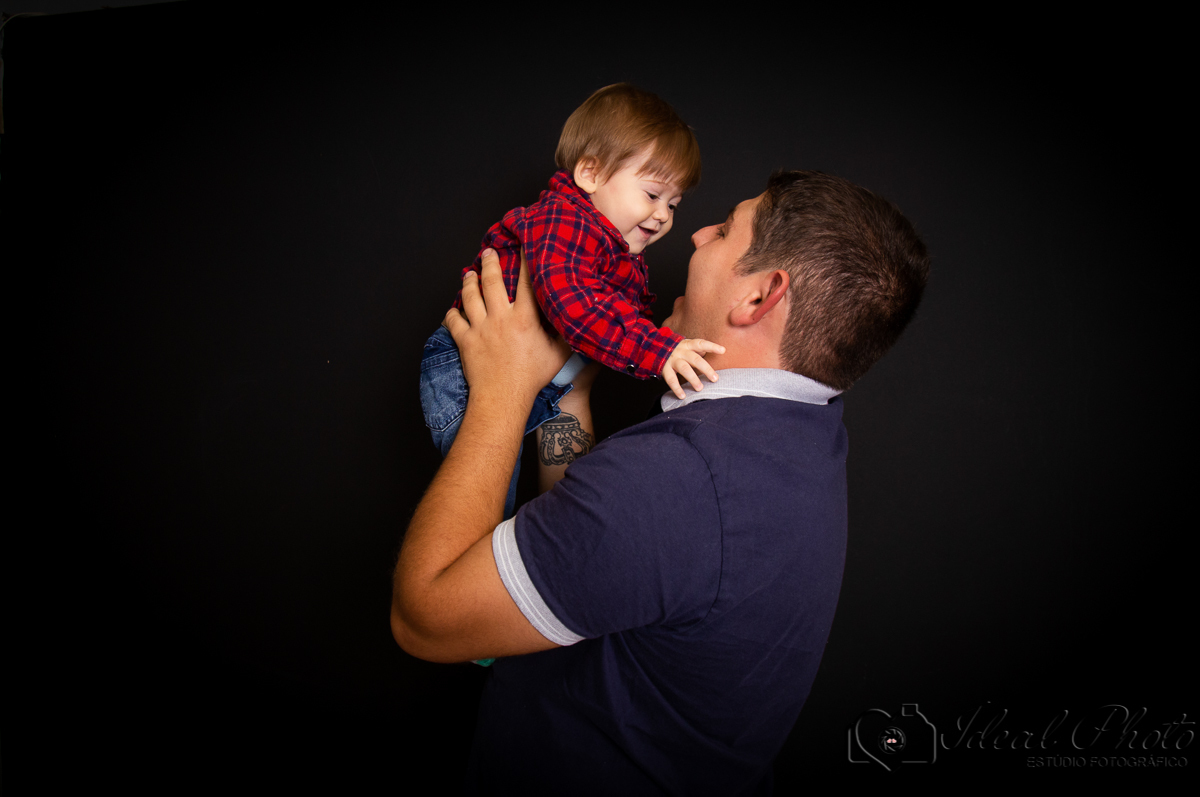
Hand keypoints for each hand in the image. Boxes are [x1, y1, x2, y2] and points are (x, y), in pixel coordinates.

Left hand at [444, 249, 570, 404]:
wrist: (503, 398)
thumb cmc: (531, 379)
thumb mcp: (557, 355)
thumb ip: (566, 335)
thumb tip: (577, 322)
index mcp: (524, 319)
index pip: (526, 282)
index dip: (526, 260)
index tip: (525, 244)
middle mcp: (500, 318)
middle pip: (491, 281)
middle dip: (489, 262)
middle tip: (489, 252)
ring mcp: (480, 328)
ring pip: (469, 296)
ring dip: (468, 282)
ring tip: (469, 273)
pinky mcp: (465, 340)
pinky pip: (453, 320)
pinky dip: (452, 312)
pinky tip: (454, 308)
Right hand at [661, 338, 724, 399]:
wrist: (655, 348)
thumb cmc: (678, 350)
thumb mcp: (688, 347)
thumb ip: (699, 350)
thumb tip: (718, 354)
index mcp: (688, 345)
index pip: (701, 343)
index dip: (712, 346)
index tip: (723, 350)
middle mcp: (681, 351)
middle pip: (695, 359)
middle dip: (706, 369)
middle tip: (715, 379)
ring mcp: (672, 360)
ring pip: (684, 369)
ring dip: (693, 379)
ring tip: (700, 388)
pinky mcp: (664, 369)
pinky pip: (671, 379)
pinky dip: (677, 388)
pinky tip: (683, 396)